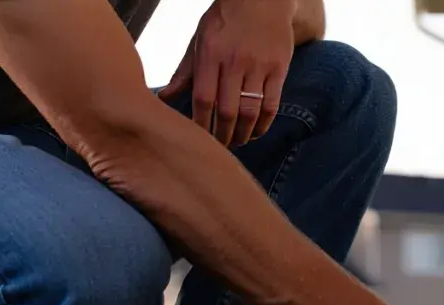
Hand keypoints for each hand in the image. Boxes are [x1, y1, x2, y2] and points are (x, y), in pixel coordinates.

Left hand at [160, 0, 295, 146]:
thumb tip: (165, 97)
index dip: (201, 124)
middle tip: (221, 147)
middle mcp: (235, 62)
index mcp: (211, 54)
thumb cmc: (225, 19)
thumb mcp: (200, 39)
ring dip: (243, 133)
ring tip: (238, 142)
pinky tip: (256, 131)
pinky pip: (272, 104)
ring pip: (250, 111)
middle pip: (227, 110)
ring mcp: (259, 66)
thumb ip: (185, 71)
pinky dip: (264, 123)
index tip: (199, 138)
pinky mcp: (279, 69)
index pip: (203, 99)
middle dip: (223, 135)